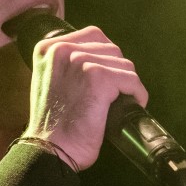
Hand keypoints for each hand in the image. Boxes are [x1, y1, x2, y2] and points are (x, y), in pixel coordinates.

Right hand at [22, 25, 148, 170]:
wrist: (50, 150)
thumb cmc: (53, 125)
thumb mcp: (50, 82)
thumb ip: (66, 65)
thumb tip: (99, 59)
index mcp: (47, 48)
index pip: (93, 35)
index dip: (106, 57)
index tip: (108, 78)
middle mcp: (61, 49)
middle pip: (111, 48)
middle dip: (118, 72)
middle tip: (115, 94)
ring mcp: (80, 61)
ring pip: (123, 64)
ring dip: (128, 84)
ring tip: (121, 102)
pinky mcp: (97, 77)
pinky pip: (131, 79)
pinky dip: (137, 93)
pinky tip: (132, 104)